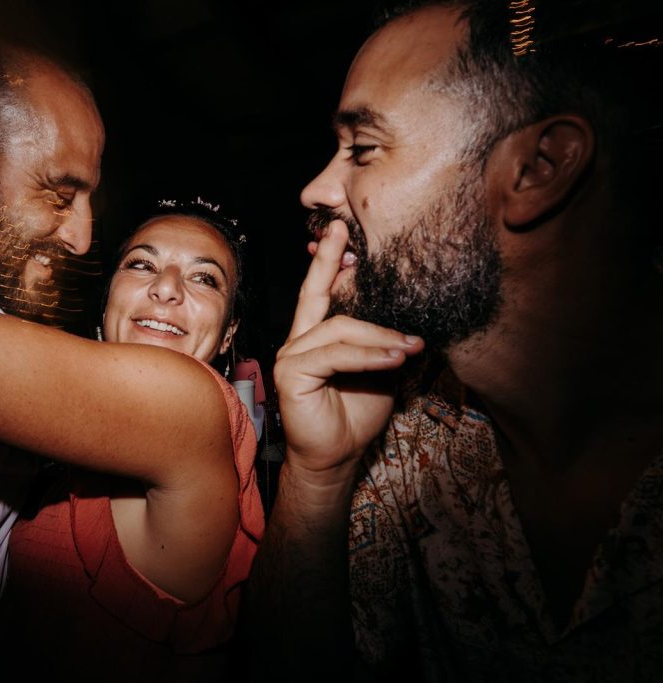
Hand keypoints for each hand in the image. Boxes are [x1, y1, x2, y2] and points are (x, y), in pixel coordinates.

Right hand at [274, 220, 423, 480]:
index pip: (323, 294)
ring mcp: (292, 356)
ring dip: (380, 335)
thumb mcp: (381, 371)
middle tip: (340, 230)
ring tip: (411, 345)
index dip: (330, 262)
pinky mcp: (292, 374)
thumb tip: (413, 317)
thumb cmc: (356, 417)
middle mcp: (299, 341)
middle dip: (327, 259)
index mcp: (316, 338)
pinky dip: (368, 355)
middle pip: (315, 293)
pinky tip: (395, 358)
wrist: (337, 458)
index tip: (343, 234)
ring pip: (339, 328)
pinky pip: (335, 355)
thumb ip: (385, 343)